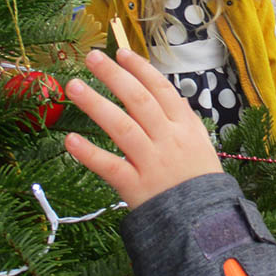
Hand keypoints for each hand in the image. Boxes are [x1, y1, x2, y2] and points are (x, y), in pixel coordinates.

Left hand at [64, 48, 222, 208]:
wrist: (204, 222)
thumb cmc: (199, 180)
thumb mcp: (200, 143)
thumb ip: (182, 119)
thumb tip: (168, 93)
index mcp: (185, 127)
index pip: (161, 90)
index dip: (140, 69)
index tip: (120, 53)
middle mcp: (168, 140)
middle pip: (139, 101)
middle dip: (114, 76)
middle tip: (92, 58)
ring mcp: (151, 163)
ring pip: (122, 127)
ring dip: (96, 105)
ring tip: (74, 86)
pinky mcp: (135, 187)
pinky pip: (110, 167)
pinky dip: (90, 154)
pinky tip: (70, 140)